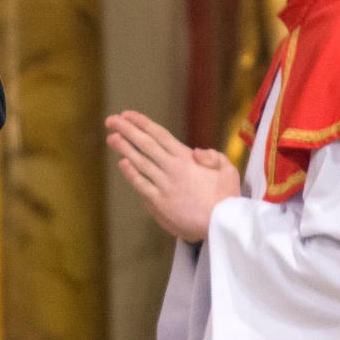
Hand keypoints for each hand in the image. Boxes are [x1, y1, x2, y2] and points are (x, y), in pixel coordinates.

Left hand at [105, 110, 241, 244]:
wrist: (222, 224)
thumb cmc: (226, 197)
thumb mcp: (228, 170)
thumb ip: (213, 156)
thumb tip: (195, 152)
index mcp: (188, 159)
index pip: (161, 135)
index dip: (142, 123)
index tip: (127, 115)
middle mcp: (173, 169)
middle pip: (146, 145)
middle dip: (127, 130)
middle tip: (111, 120)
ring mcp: (165, 185)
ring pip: (140, 162)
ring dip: (124, 148)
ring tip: (111, 137)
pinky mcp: (160, 202)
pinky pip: (142, 185)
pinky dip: (131, 173)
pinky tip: (122, 163)